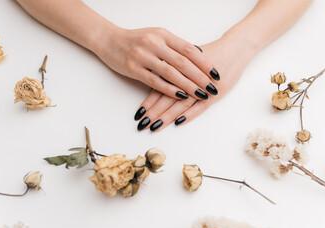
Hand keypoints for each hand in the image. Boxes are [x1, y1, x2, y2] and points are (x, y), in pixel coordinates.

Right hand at [94, 26, 219, 99]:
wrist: (108, 39)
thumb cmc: (136, 40)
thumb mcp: (157, 36)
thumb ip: (174, 46)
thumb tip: (198, 55)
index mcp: (163, 35)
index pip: (189, 49)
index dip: (204, 62)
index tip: (216, 73)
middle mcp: (154, 44)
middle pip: (182, 62)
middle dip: (200, 77)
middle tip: (213, 87)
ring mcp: (143, 56)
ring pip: (170, 73)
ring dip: (187, 85)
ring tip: (200, 94)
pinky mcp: (133, 68)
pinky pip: (154, 82)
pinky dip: (169, 89)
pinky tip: (180, 96)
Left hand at [134, 33, 256, 130]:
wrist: (236, 48)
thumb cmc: (210, 54)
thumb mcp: (189, 59)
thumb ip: (173, 69)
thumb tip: (153, 79)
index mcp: (180, 67)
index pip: (160, 87)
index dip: (149, 101)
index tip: (138, 114)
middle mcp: (190, 77)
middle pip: (168, 97)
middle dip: (154, 113)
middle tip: (142, 125)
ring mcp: (204, 86)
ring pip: (182, 103)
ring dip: (167, 116)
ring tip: (155, 127)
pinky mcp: (217, 92)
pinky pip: (202, 105)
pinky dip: (190, 114)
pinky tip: (178, 122)